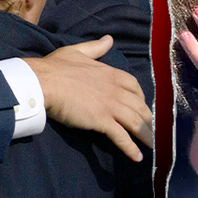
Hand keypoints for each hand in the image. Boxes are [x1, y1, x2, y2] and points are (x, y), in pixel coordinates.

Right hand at [24, 35, 152, 161]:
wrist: (44, 82)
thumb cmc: (56, 67)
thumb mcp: (78, 51)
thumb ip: (95, 47)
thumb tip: (109, 39)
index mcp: (111, 74)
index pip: (134, 87)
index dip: (141, 98)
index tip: (141, 106)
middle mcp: (116, 90)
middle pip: (140, 107)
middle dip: (148, 120)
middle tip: (152, 130)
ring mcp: (110, 106)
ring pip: (136, 122)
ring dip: (146, 136)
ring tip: (152, 147)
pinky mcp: (102, 120)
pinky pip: (121, 137)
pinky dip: (131, 148)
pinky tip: (138, 157)